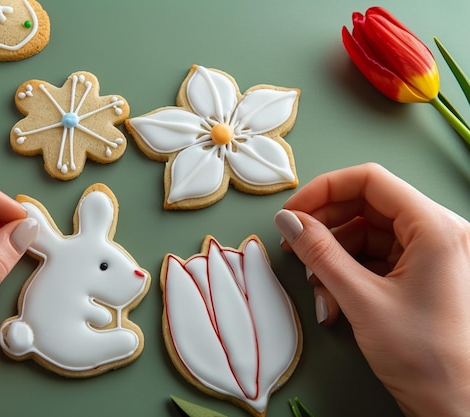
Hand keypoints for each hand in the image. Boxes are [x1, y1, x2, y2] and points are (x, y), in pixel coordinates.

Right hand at [274, 163, 469, 416]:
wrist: (456, 407)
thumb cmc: (425, 358)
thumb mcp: (362, 300)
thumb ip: (320, 254)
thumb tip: (288, 221)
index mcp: (435, 228)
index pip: (370, 180)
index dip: (324, 190)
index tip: (292, 211)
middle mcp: (438, 233)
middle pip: (367, 206)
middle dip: (325, 227)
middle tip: (294, 246)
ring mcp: (431, 255)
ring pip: (368, 234)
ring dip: (334, 257)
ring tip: (318, 287)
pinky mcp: (421, 275)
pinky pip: (376, 257)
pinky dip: (349, 273)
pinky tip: (334, 299)